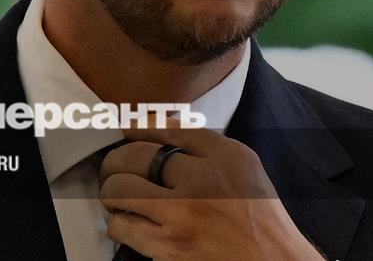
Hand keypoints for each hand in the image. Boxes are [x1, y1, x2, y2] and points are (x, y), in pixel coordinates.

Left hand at [98, 117, 324, 259]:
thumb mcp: (245, 168)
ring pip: (119, 189)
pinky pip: (121, 226)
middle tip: (114, 168)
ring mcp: (183, 216)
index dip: (141, 125)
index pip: (170, 128)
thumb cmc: (260, 218)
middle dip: (116, 160)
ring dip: (112, 191)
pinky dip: (119, 223)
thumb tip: (162, 130)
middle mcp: (202, 181)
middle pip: (135, 155)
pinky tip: (129, 221)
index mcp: (225, 157)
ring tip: (118, 194)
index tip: (127, 126)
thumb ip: (208, 148)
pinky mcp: (169, 247)